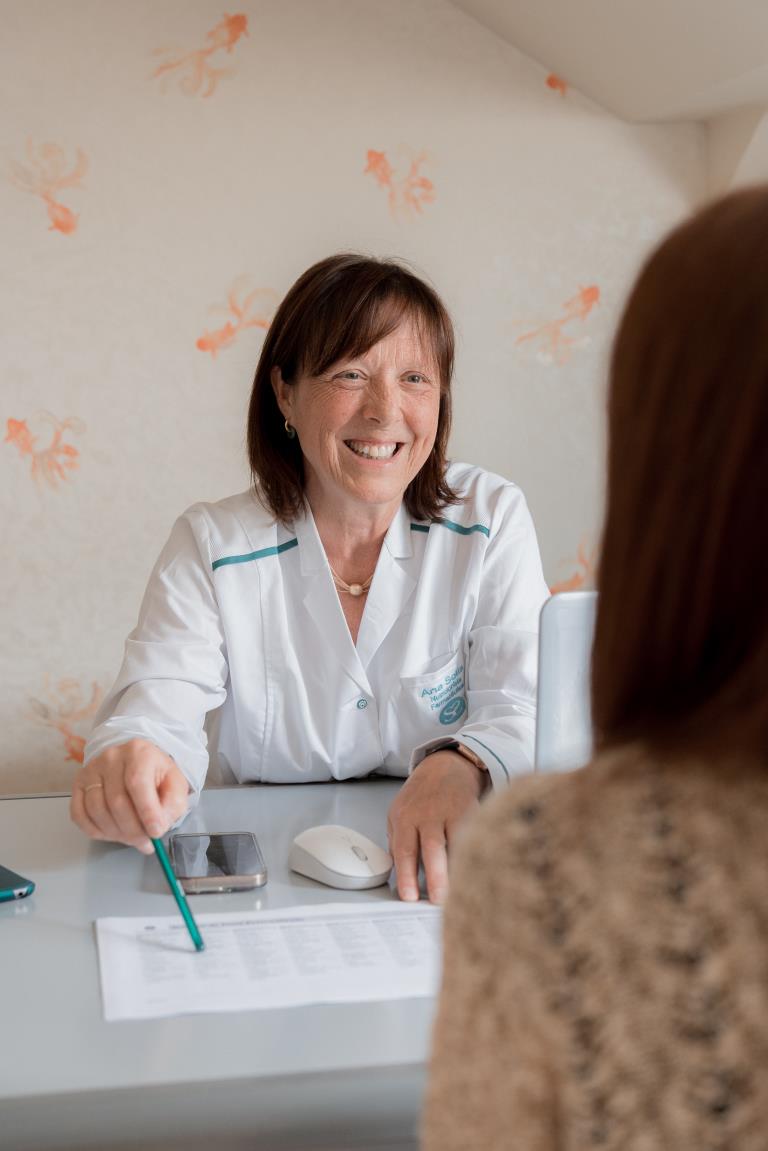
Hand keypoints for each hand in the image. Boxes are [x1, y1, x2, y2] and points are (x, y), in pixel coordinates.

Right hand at [70, 739, 189, 853]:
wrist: (135, 762)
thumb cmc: (156, 775)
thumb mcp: (175, 784)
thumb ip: (172, 804)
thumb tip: (157, 826)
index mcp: (138, 753)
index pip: (137, 783)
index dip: (146, 811)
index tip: (156, 832)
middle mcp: (111, 758)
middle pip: (116, 801)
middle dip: (133, 830)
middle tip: (145, 842)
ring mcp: (91, 771)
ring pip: (97, 811)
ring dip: (116, 833)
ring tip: (132, 839)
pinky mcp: (78, 784)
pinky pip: (79, 815)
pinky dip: (95, 831)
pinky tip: (112, 833)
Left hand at [387, 752, 484, 904]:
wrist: (446, 767)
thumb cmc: (421, 797)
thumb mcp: (399, 814)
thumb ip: (398, 843)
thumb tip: (398, 874)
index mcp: (406, 818)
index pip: (404, 851)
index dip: (406, 876)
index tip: (409, 897)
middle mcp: (429, 815)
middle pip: (432, 849)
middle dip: (436, 877)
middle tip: (439, 901)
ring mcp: (453, 812)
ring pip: (457, 844)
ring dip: (459, 869)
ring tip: (462, 892)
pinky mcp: (473, 811)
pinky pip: (476, 835)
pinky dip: (478, 853)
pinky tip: (480, 870)